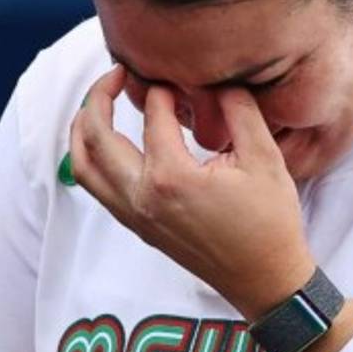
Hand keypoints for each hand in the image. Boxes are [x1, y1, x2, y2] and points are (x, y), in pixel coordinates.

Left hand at [69, 65, 315, 320]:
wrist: (265, 279)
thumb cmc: (270, 221)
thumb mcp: (265, 158)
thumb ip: (239, 110)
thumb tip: (219, 79)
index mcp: (171, 178)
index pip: (152, 115)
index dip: (162, 89)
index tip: (176, 76)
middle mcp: (142, 197)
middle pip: (96, 136)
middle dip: (99, 96)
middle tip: (118, 71)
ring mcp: (135, 215)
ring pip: (83, 166)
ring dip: (82, 129)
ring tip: (97, 102)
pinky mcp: (137, 226)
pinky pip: (95, 188)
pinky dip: (90, 158)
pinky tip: (106, 141)